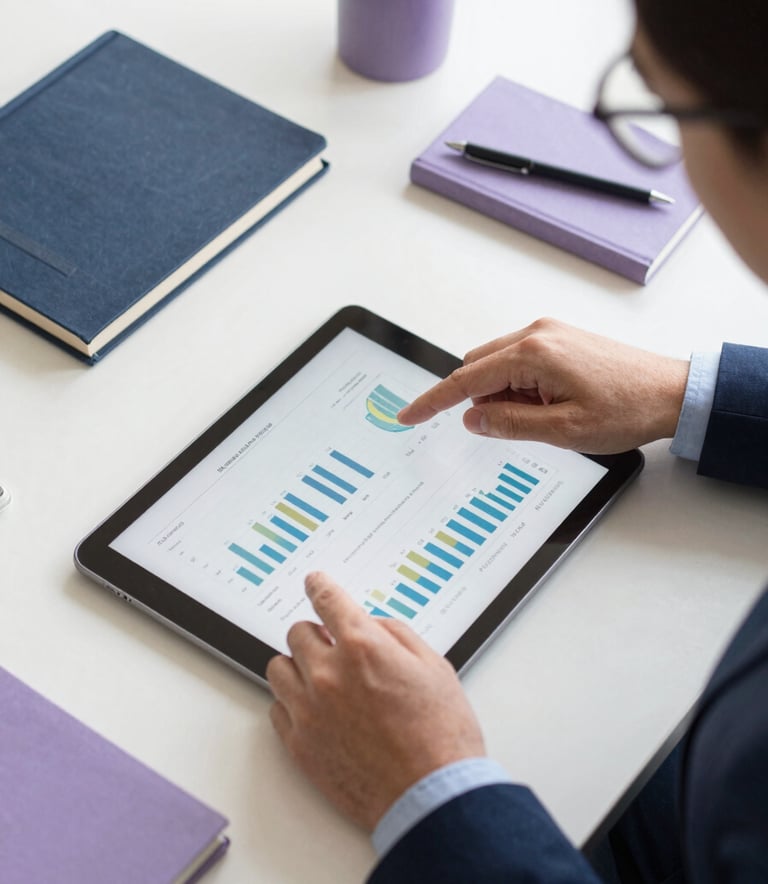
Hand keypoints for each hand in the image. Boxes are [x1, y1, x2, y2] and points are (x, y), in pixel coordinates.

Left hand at [266, 572, 484, 830]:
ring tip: (323, 679)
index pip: (326, 599)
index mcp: (362, 646)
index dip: (320, 586)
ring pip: (278, 668)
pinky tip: (317, 710)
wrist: (431, 797)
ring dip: (299, 666)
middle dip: (317, 634)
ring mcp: (309, 711)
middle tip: (334, 647)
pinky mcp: (299, 746)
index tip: (315, 582)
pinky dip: (293, 704)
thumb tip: (370, 626)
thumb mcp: (433, 666)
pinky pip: (277, 709)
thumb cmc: (442, 735)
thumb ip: (395, 634)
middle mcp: (327, 674)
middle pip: (297, 632)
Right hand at [398, 318, 689, 453]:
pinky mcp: (558, 338)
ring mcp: (547, 332)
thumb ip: (508, 424)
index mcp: (531, 354)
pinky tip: (550, 402)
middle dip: (480, 401)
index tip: (407, 416)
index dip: (432, 402)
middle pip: (477, 368)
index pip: (465, 380)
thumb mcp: (562, 430)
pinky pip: (518, 361)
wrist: (671, 392)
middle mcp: (535, 334)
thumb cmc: (626, 409)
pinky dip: (519, 385)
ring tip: (547, 415)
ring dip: (504, 394)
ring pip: (497, 365)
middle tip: (513, 427)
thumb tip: (471, 420)